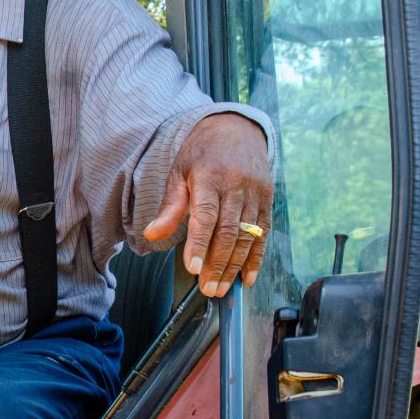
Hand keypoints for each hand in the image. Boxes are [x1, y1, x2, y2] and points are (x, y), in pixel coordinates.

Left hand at [142, 113, 272, 296]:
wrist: (235, 130)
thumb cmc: (201, 153)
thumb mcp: (179, 172)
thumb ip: (170, 206)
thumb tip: (151, 234)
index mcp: (210, 177)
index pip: (205, 215)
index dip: (200, 243)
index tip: (193, 268)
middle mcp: (236, 186)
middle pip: (228, 231)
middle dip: (217, 263)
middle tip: (207, 289)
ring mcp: (255, 194)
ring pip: (247, 236)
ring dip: (235, 266)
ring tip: (222, 288)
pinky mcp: (267, 201)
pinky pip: (264, 234)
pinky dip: (256, 258)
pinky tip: (247, 277)